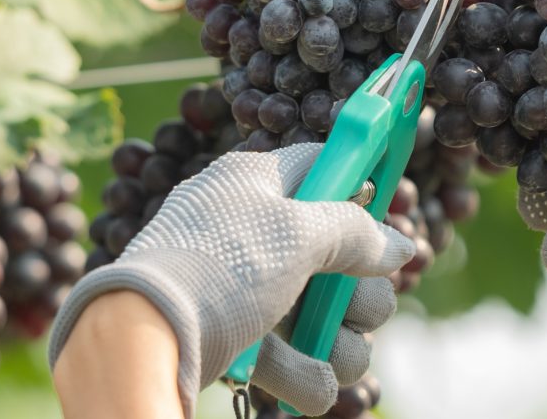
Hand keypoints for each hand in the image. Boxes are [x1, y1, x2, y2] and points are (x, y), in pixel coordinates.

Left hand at [49, 143, 413, 416]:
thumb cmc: (220, 267)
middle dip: (360, 293)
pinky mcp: (237, 339)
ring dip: (339, 341)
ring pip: (325, 315)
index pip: (322, 165)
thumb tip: (400, 245)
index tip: (387, 208)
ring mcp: (244, 288)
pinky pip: (294, 358)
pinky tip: (300, 382)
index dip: (360, 185)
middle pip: (339, 256)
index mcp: (255, 183)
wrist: (147, 338)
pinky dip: (303, 373)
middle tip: (352, 307)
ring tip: (325, 351)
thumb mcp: (297, 233)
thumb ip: (355, 232)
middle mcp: (252, 231)